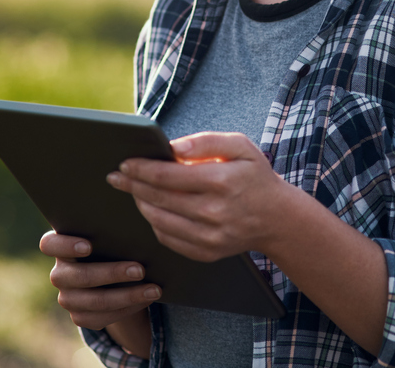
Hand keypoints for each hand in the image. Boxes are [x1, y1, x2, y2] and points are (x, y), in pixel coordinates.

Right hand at [39, 230, 155, 353]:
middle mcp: (60, 273)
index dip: (66, 246)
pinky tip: (146, 300)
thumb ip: (113, 229)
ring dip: (127, 296)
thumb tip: (136, 226)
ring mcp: (67, 297)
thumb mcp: (110, 234)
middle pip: (78, 276)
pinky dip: (127, 309)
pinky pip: (101, 318)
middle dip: (112, 274)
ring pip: (93, 301)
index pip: (49, 244)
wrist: (115, 274)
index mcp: (60, 246)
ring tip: (154, 290)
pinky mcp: (79, 316)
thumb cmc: (114, 243)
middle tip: (141, 270)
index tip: (88, 246)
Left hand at [108, 132, 285, 262]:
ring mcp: (209, 236)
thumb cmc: (255, 176)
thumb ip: (207, 141)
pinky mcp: (206, 253)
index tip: (124, 164)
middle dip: (132, 186)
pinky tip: (153, 210)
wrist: (277, 218)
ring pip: (159, 220)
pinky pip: (168, 239)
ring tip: (134, 191)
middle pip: (158, 198)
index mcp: (220, 181)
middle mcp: (213, 211)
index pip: (167, 175)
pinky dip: (155, 223)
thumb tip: (173, 147)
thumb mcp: (240, 146)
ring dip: (141, 204)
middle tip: (116, 177)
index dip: (140, 169)